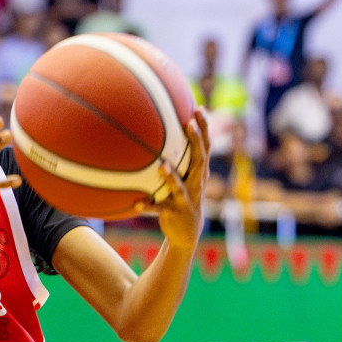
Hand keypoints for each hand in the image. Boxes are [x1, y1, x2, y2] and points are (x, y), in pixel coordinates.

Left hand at [148, 110, 209, 251]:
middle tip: (189, 124)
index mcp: (199, 172)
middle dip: (197, 141)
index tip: (199, 108)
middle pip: (200, 160)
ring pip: (180, 186)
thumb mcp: (183, 176)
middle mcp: (196, 183)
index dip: (204, 128)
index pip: (205, 146)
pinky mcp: (174, 213)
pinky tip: (136, 204)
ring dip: (171, 176)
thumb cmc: (181, 196)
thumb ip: (177, 156)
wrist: (187, 233)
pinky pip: (160, 209)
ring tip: (162, 165)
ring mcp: (186, 199)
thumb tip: (157, 129)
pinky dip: (149, 206)